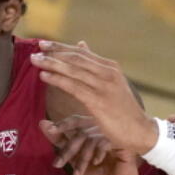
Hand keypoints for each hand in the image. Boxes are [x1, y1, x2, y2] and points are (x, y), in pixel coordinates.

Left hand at [31, 41, 158, 153]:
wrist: (140, 130)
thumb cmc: (122, 109)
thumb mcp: (111, 83)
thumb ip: (94, 65)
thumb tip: (81, 44)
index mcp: (110, 67)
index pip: (81, 53)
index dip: (61, 47)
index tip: (43, 44)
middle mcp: (107, 73)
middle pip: (75, 58)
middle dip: (53, 52)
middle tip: (35, 49)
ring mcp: (104, 86)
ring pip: (73, 70)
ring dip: (51, 64)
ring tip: (34, 60)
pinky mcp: (99, 101)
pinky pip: (74, 87)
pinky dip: (57, 80)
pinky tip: (44, 76)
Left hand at [40, 115, 146, 174]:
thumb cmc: (99, 171)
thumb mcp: (76, 159)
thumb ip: (62, 143)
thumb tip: (42, 124)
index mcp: (91, 129)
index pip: (75, 121)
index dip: (62, 124)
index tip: (47, 128)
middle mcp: (102, 128)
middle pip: (81, 133)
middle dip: (67, 150)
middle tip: (57, 164)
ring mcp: (113, 134)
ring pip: (91, 139)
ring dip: (82, 158)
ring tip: (76, 174)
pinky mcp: (123, 143)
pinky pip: (106, 142)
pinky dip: (98, 153)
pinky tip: (95, 163)